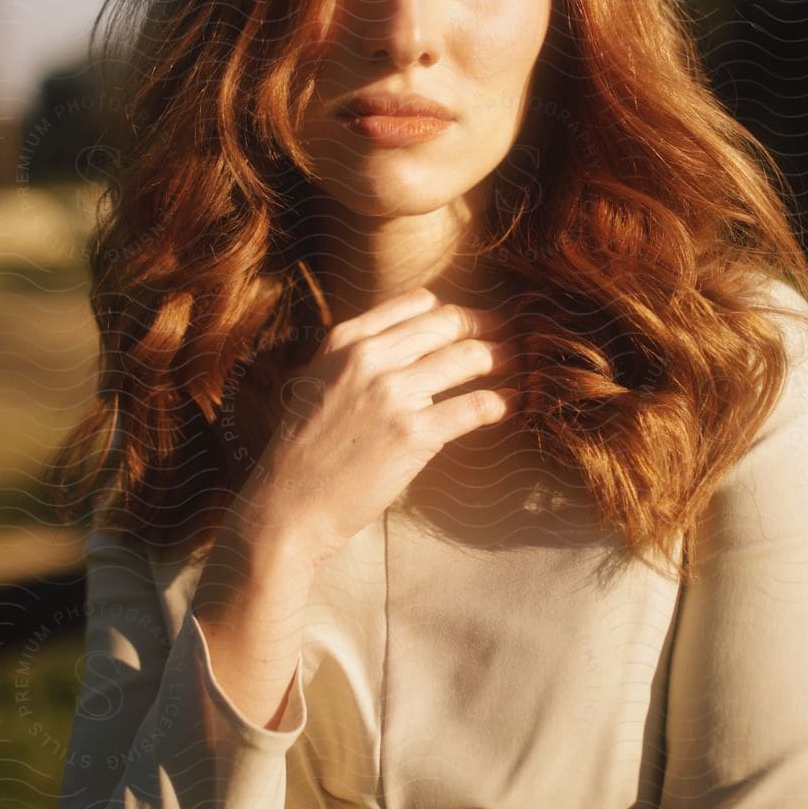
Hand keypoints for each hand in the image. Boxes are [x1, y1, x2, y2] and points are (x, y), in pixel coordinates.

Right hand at [236, 285, 521, 570]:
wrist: (287, 506)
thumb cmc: (303, 451)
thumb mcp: (318, 383)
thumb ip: (357, 357)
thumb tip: (411, 342)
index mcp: (345, 340)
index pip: (418, 302)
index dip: (455, 310)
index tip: (475, 323)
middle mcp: (369, 358)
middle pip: (450, 322)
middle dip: (488, 326)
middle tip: (510, 337)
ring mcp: (392, 394)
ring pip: (469, 357)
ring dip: (504, 358)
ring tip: (520, 365)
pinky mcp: (413, 435)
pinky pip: (474, 405)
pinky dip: (502, 400)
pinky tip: (514, 401)